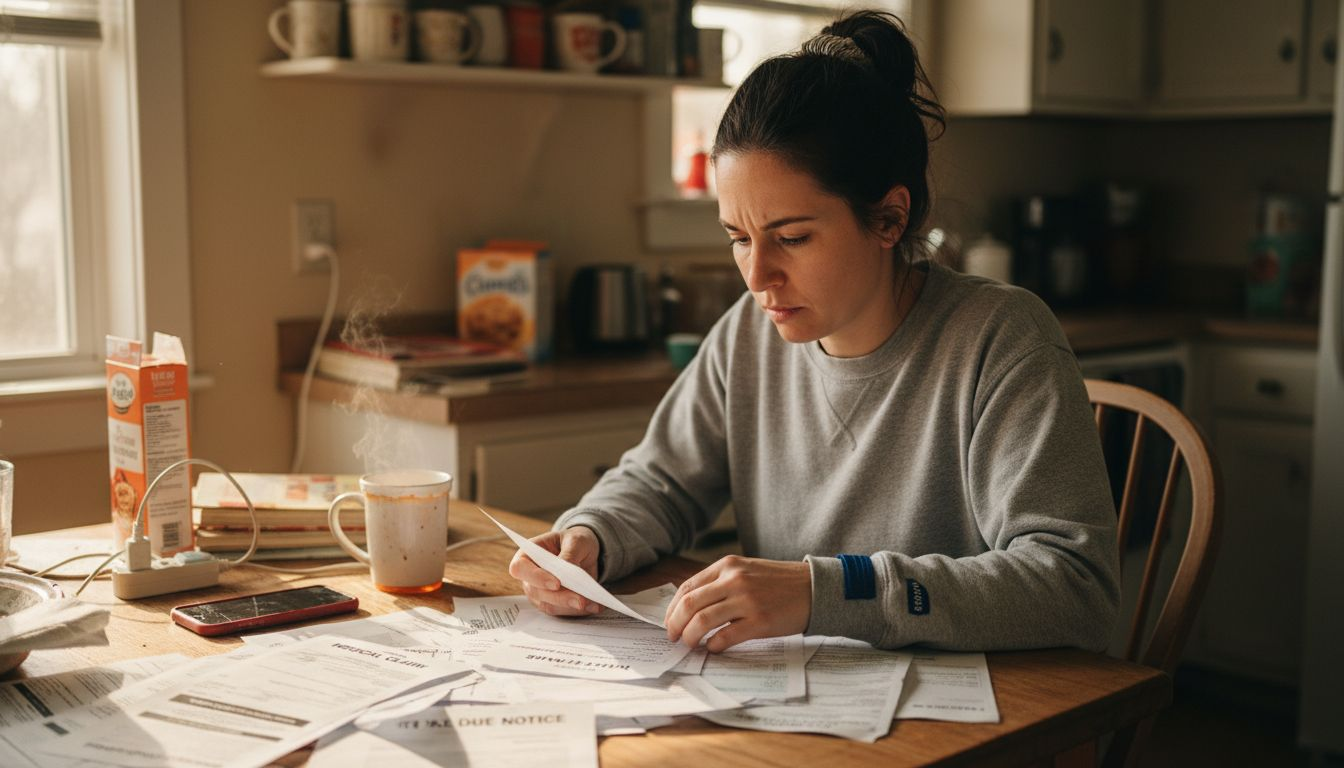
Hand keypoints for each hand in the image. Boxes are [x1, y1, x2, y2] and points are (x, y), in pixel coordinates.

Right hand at [508, 526, 602, 616]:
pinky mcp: (552, 603)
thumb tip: (568, 570)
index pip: (520, 568)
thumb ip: (569, 553)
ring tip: (591, 604)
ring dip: (570, 607)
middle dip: (559, 598)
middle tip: (580, 600)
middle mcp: (529, 577)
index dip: (536, 577)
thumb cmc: (573, 541)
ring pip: (549, 605)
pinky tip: (594, 606)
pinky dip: (579, 611)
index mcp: (526, 555)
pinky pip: (562, 611)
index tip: (556, 583)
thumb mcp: (575, 540)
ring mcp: (539, 593)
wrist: (583, 551)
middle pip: (536, 592)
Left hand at [664, 555, 810, 651]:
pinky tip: (714, 648)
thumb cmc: (779, 583)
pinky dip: (714, 646)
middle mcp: (734, 580)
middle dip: (675, 624)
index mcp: (728, 566)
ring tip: (691, 644)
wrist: (814, 588)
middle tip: (674, 637)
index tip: (670, 622)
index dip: (673, 608)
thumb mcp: (747, 571)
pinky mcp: (759, 621)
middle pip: (690, 604)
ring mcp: (747, 600)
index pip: (687, 587)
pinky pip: (725, 637)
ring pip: (703, 621)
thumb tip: (691, 607)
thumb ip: (721, 582)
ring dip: (691, 636)